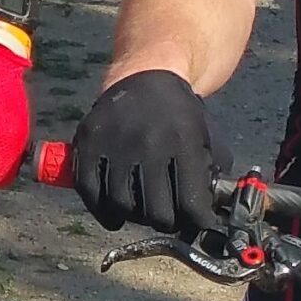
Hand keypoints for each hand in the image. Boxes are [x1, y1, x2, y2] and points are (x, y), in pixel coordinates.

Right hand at [70, 68, 227, 233]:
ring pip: (122, 205)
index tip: (198, 225)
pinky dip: (101, 211)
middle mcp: (147, 144)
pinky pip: (89, 190)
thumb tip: (212, 209)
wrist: (145, 75)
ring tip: (142, 215)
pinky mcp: (88, 144)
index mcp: (183, 142)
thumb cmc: (180, 112)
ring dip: (135, 218)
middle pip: (156, 211)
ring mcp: (114, 145)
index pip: (190, 202)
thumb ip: (212, 170)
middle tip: (168, 221)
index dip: (197, 222)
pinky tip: (114, 216)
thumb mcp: (207, 135)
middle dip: (166, 223)